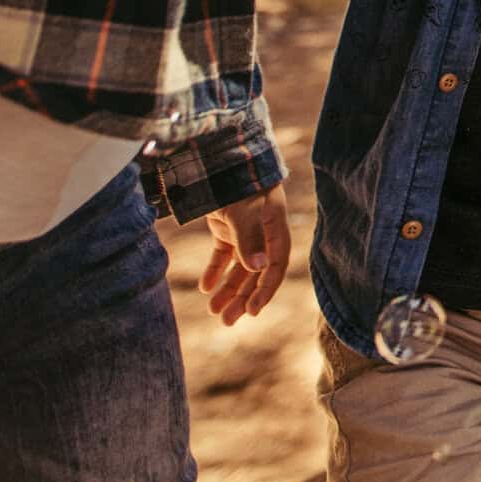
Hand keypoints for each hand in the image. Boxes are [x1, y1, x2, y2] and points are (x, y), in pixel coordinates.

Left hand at [199, 185, 291, 326]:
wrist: (221, 160)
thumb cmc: (239, 183)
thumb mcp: (244, 212)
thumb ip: (250, 240)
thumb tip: (259, 269)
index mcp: (275, 229)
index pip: (275, 267)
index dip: (265, 290)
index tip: (251, 312)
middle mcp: (263, 234)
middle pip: (256, 273)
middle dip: (242, 297)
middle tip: (227, 321)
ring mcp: (245, 232)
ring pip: (239, 268)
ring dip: (228, 289)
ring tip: (214, 311)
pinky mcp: (228, 229)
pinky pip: (223, 256)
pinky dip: (215, 272)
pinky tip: (205, 288)